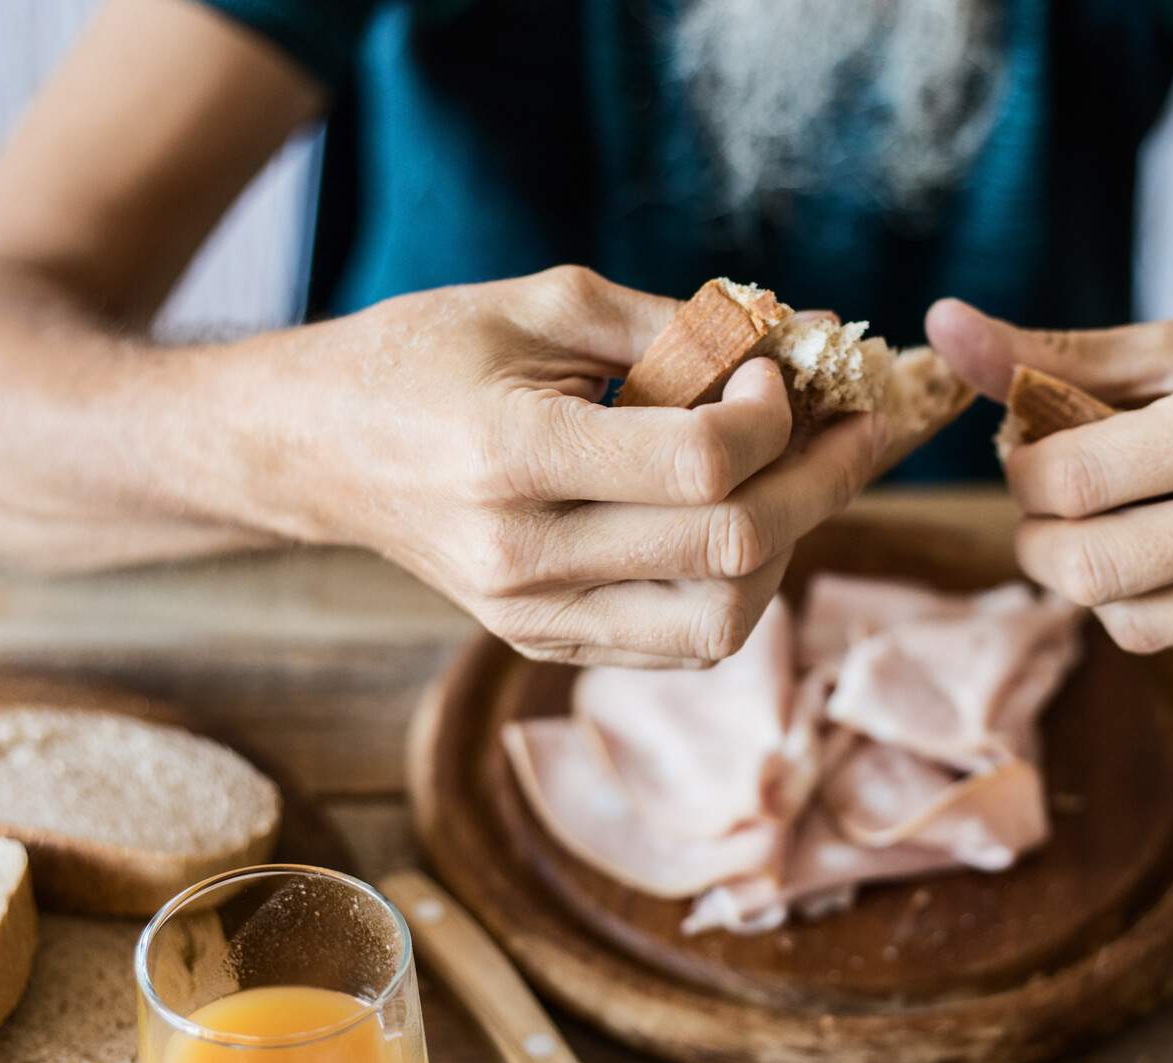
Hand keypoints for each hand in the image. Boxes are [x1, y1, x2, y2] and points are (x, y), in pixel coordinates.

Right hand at [253, 266, 883, 666]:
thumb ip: (682, 326)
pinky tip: (743, 522)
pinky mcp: (542, 646)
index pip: (701, 463)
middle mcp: (522, 557)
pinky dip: (737, 587)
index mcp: (512, 454)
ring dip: (786, 546)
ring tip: (795, 479)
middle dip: (822, 480)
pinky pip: (682, 645)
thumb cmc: (428, 355)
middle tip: (854, 425)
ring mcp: (531, 618)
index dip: (773, 415)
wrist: (318, 446)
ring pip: (721, 622)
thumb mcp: (548, 305)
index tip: (777, 370)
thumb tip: (811, 336)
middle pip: (729, 546)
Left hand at [926, 295, 1172, 657]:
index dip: (1021, 473)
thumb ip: (1060, 354)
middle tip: (1050, 507)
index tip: (1028, 453)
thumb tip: (939, 327)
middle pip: (1091, 572)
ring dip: (1103, 580)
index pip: (1071, 480)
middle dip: (1039, 542)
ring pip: (1138, 625)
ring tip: (1128, 523)